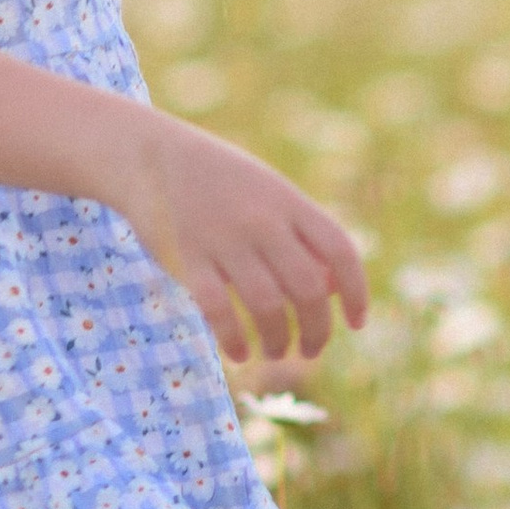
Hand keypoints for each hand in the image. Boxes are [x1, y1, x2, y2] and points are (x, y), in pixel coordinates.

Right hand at [109, 112, 368, 364]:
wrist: (152, 155)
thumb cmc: (223, 183)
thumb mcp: (270, 193)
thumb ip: (303, 235)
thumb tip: (334, 291)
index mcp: (290, 202)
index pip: (340, 252)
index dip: (357, 293)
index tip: (356, 324)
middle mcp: (263, 220)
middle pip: (308, 288)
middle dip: (316, 330)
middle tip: (309, 351)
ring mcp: (224, 238)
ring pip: (267, 305)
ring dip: (277, 341)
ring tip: (276, 352)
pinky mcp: (187, 255)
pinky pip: (218, 309)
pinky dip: (234, 339)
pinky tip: (240, 353)